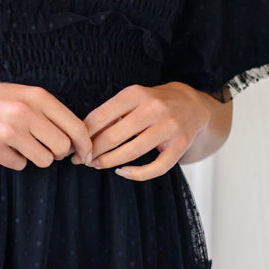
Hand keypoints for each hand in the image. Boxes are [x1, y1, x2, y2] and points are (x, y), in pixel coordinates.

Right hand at [0, 73, 93, 169]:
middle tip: (46, 145)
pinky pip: (20, 165)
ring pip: (44, 160)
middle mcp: (24, 113)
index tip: (86, 153)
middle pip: (62, 147)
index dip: (85, 144)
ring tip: (22, 143)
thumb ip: (50, 113)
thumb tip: (77, 141)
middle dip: (58, 151)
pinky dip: (15, 159)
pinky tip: (2, 145)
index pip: (75, 127)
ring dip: (37, 156)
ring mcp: (8, 132)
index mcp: (37, 96)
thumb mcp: (24, 94)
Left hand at [74, 82, 216, 180]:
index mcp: (136, 93)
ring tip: (96, 165)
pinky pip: (157, 167)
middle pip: (114, 135)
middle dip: (93, 151)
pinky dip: (136, 174)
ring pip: (132, 151)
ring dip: (109, 161)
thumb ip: (111, 114)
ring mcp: (169, 127)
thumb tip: (81, 137)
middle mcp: (154, 108)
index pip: (101, 116)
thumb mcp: (134, 98)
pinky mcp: (180, 145)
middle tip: (82, 160)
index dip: (83, 135)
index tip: (74, 146)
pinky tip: (122, 172)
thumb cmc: (154, 103)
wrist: (193, 104)